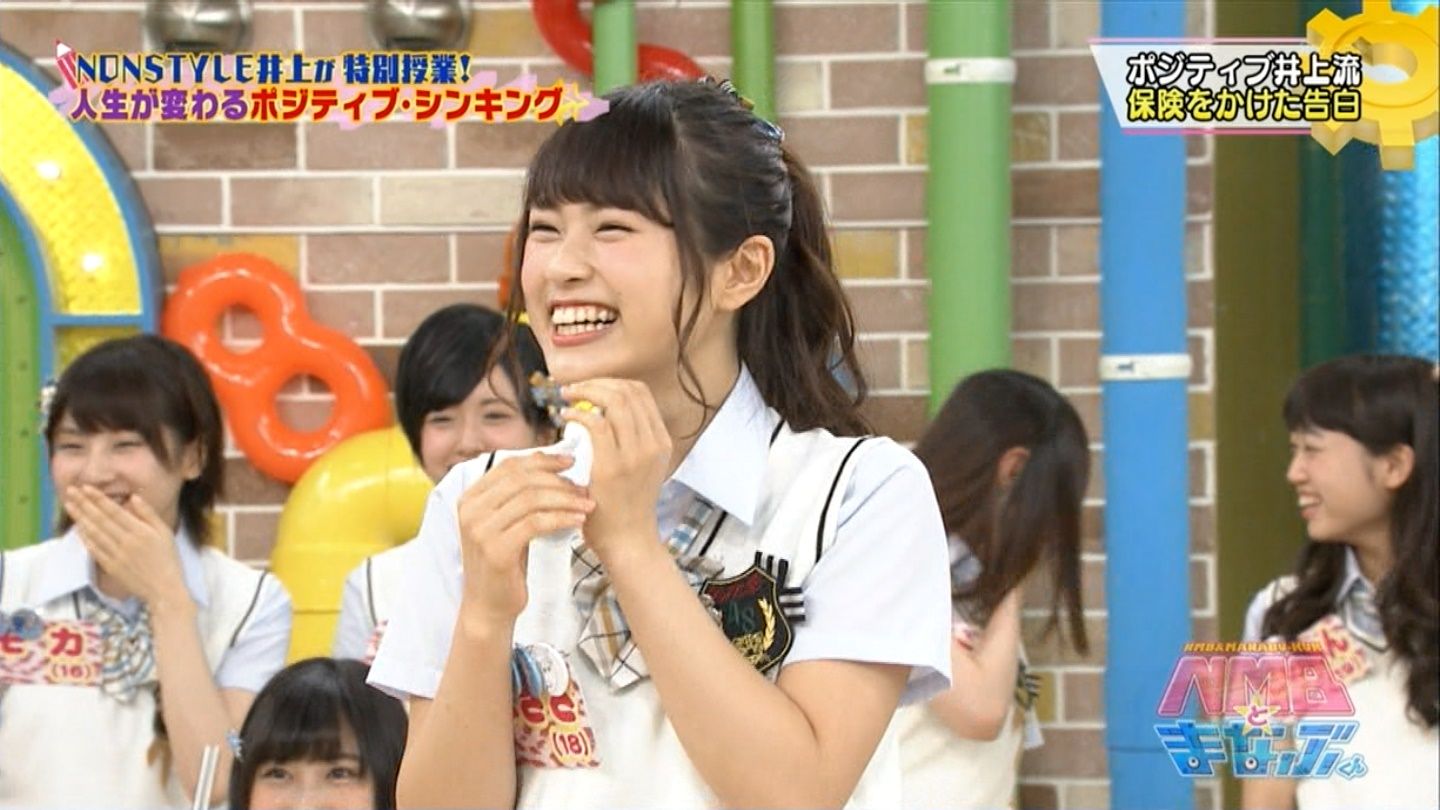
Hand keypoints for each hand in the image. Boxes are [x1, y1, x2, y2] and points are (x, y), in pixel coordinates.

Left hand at [64, 485, 190, 613]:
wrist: (164, 589)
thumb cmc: (169, 559)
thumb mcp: (165, 532)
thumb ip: (149, 514)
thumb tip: (133, 497)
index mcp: (140, 531)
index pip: (114, 511)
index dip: (98, 498)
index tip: (86, 487)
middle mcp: (125, 541)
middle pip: (100, 519)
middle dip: (84, 503)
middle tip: (70, 491)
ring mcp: (116, 555)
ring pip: (94, 533)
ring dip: (80, 518)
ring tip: (69, 505)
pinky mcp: (110, 567)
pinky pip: (95, 550)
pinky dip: (85, 538)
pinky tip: (78, 529)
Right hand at [456, 453, 594, 622]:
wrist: (488, 606)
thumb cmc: (504, 563)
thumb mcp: (507, 523)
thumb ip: (518, 496)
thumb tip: (551, 464)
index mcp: (470, 498)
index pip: (509, 466)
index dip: (542, 460)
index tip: (570, 462)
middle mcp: (471, 510)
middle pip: (522, 479)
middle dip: (558, 480)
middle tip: (583, 487)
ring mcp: (481, 530)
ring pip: (531, 499)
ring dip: (565, 499)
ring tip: (587, 504)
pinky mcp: (497, 550)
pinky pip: (536, 523)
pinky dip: (561, 518)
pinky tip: (578, 521)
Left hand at [559, 379, 670, 558]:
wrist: (627, 541)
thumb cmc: (625, 506)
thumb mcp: (640, 467)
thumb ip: (630, 440)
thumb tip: (605, 412)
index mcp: (661, 441)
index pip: (640, 392)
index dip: (612, 382)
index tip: (590, 387)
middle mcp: (654, 443)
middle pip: (628, 390)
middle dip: (596, 382)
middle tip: (574, 389)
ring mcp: (636, 454)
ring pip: (615, 400)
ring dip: (586, 392)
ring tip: (567, 398)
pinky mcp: (614, 466)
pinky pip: (597, 424)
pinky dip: (578, 414)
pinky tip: (566, 418)